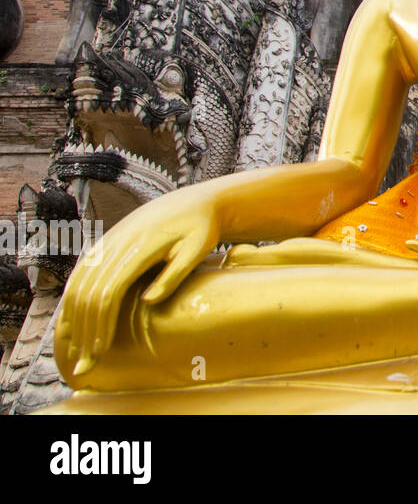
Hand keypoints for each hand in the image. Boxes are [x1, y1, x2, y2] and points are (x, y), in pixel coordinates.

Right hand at [56, 187, 222, 378]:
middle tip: (85, 363)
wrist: (192, 202)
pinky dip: (70, 302)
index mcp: (140, 246)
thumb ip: (175, 274)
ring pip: (78, 285)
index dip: (101, 324)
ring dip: (73, 321)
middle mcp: (116, 243)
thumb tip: (148, 301)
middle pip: (88, 293)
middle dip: (83, 331)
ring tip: (76, 351)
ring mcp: (106, 243)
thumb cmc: (199, 228)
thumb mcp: (198, 248)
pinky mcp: (104, 245)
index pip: (109, 291)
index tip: (101, 352)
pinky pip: (79, 275)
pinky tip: (69, 324)